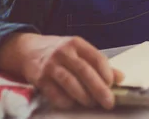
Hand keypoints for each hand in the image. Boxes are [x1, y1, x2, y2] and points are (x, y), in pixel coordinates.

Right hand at [0, 34, 123, 110]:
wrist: (27, 50)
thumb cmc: (59, 52)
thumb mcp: (79, 51)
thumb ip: (99, 64)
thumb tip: (121, 77)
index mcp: (77, 43)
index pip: (96, 57)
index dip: (107, 73)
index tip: (112, 85)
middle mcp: (63, 52)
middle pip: (84, 71)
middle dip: (99, 89)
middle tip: (109, 102)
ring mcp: (50, 65)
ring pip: (70, 83)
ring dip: (84, 97)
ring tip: (93, 104)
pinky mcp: (40, 78)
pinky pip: (55, 94)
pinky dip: (67, 102)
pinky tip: (74, 104)